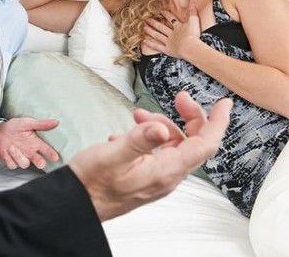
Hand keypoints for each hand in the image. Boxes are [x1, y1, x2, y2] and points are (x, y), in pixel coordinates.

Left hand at [0, 117, 59, 169]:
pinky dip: (9, 157)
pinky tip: (6, 150)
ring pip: (24, 164)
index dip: (51, 154)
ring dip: (18, 156)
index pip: (46, 150)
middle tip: (41, 162)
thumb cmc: (15, 126)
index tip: (55, 157)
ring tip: (11, 146)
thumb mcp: (27, 123)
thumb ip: (41, 124)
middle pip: (39, 161)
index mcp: (36, 143)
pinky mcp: (12, 162)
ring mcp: (21, 158)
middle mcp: (30, 152)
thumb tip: (56, 122)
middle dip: (40, 163)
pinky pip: (12, 164)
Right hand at [68, 91, 231, 220]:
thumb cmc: (91, 182)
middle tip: (179, 97)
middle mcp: (167, 176)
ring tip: (137, 118)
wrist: (76, 204)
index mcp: (165, 171)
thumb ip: (138, 140)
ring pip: (174, 145)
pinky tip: (126, 135)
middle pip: (193, 143)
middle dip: (189, 117)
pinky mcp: (147, 177)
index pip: (204, 145)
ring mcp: (157, 178)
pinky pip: (159, 153)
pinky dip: (149, 137)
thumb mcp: (112, 155)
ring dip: (161, 125)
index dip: (217, 122)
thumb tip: (161, 128)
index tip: (224, 104)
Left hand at [142, 7, 201, 58]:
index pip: (171, 19)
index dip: (166, 15)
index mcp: (178, 27)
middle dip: (154, 23)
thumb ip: (193, 13)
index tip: (161, 11)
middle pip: (161, 27)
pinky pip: (157, 46)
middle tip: (146, 19)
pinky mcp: (167, 49)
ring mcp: (168, 41)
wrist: (189, 47)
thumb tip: (193, 4)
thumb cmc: (192, 35)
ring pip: (157, 35)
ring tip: (144, 28)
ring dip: (150, 31)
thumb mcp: (194, 22)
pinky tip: (145, 41)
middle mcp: (172, 34)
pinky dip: (150, 44)